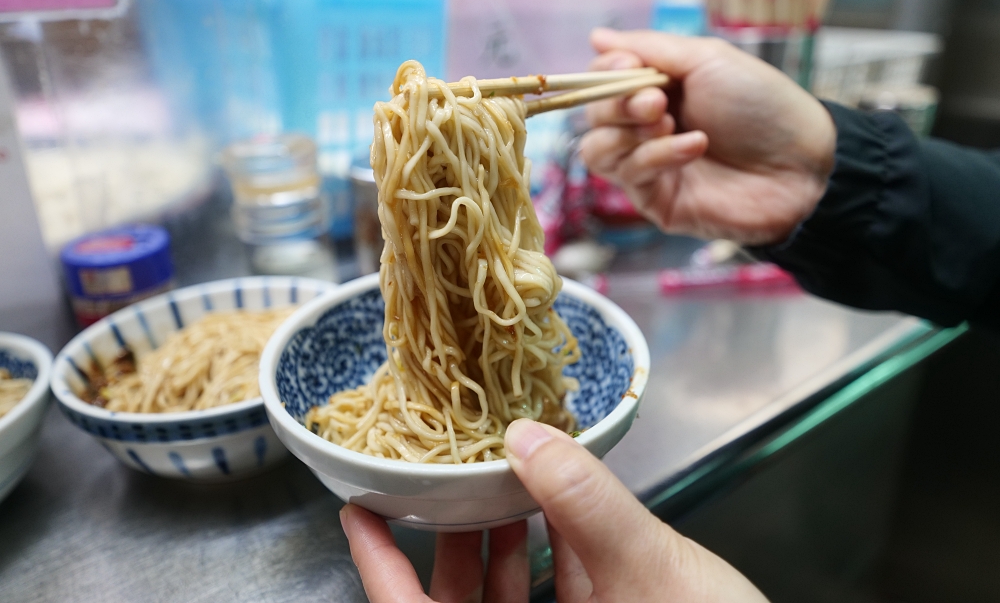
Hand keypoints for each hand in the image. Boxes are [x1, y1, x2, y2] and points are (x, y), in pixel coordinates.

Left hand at [341, 419, 768, 602]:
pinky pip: (552, 599)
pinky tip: (556, 510)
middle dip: (446, 537)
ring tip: (496, 480)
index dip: (377, 566)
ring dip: (498, 541)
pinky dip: (548, 556)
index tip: (356, 509)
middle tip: (439, 475)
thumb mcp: (649, 570)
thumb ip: (587, 502)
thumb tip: (529, 438)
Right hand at [580, 28, 836, 245]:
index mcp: (655, 91)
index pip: (602, 81)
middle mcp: (645, 129)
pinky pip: (630, 176)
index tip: (627, 65)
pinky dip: (658, 155)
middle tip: (655, 100)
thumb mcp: (708, 60)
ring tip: (668, 122)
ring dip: (628, 132)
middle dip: (616, 103)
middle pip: (593, 116)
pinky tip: (695, 145)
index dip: (605, 73)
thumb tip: (596, 35)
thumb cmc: (763, 107)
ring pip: (597, 151)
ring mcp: (648, 167)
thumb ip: (651, 48)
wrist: (803, 163)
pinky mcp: (656, 201)